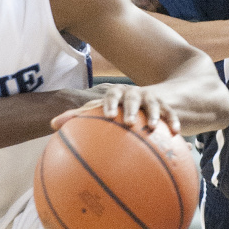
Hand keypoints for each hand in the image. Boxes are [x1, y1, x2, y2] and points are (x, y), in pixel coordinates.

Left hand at [51, 83, 179, 133]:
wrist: (156, 96)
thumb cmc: (121, 109)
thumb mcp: (104, 111)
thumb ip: (80, 118)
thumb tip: (51, 126)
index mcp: (116, 96)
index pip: (108, 97)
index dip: (106, 105)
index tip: (106, 116)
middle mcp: (133, 95)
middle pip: (131, 98)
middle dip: (130, 108)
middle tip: (127, 122)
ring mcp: (151, 100)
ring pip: (153, 105)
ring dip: (153, 115)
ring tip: (152, 127)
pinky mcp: (168, 107)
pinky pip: (171, 115)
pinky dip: (173, 122)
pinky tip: (176, 133)